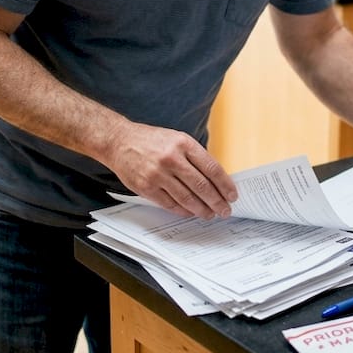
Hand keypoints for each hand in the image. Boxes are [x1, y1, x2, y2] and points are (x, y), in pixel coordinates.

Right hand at [102, 122, 237, 218]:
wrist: (119, 141)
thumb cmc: (151, 140)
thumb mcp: (177, 139)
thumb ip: (195, 157)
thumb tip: (216, 180)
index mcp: (184, 144)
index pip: (212, 168)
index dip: (225, 185)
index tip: (232, 195)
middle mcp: (172, 158)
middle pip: (202, 186)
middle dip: (217, 201)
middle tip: (225, 210)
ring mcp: (158, 174)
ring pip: (187, 198)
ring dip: (202, 209)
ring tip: (210, 214)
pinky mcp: (146, 187)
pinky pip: (170, 204)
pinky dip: (183, 210)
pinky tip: (191, 212)